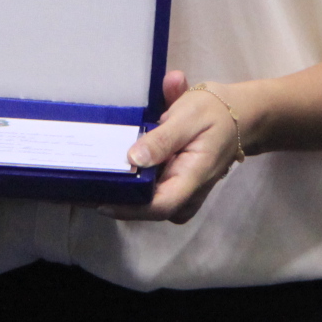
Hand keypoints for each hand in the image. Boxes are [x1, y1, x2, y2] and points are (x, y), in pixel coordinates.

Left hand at [101, 71, 249, 224]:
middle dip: (116, 200)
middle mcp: (186, 193)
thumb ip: (163, 139)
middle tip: (82, 186)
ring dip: (119, 193)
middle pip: (147, 208)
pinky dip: (129, 183)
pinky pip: (149, 192)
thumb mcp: (189, 116)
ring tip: (88, 180)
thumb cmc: (214, 113)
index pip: (159, 206)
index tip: (99, 199)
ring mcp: (181, 191)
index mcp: (192, 177)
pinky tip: (107, 171)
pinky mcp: (174, 185)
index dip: (128, 208)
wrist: (239, 116)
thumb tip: (133, 159)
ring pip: (146, 202)